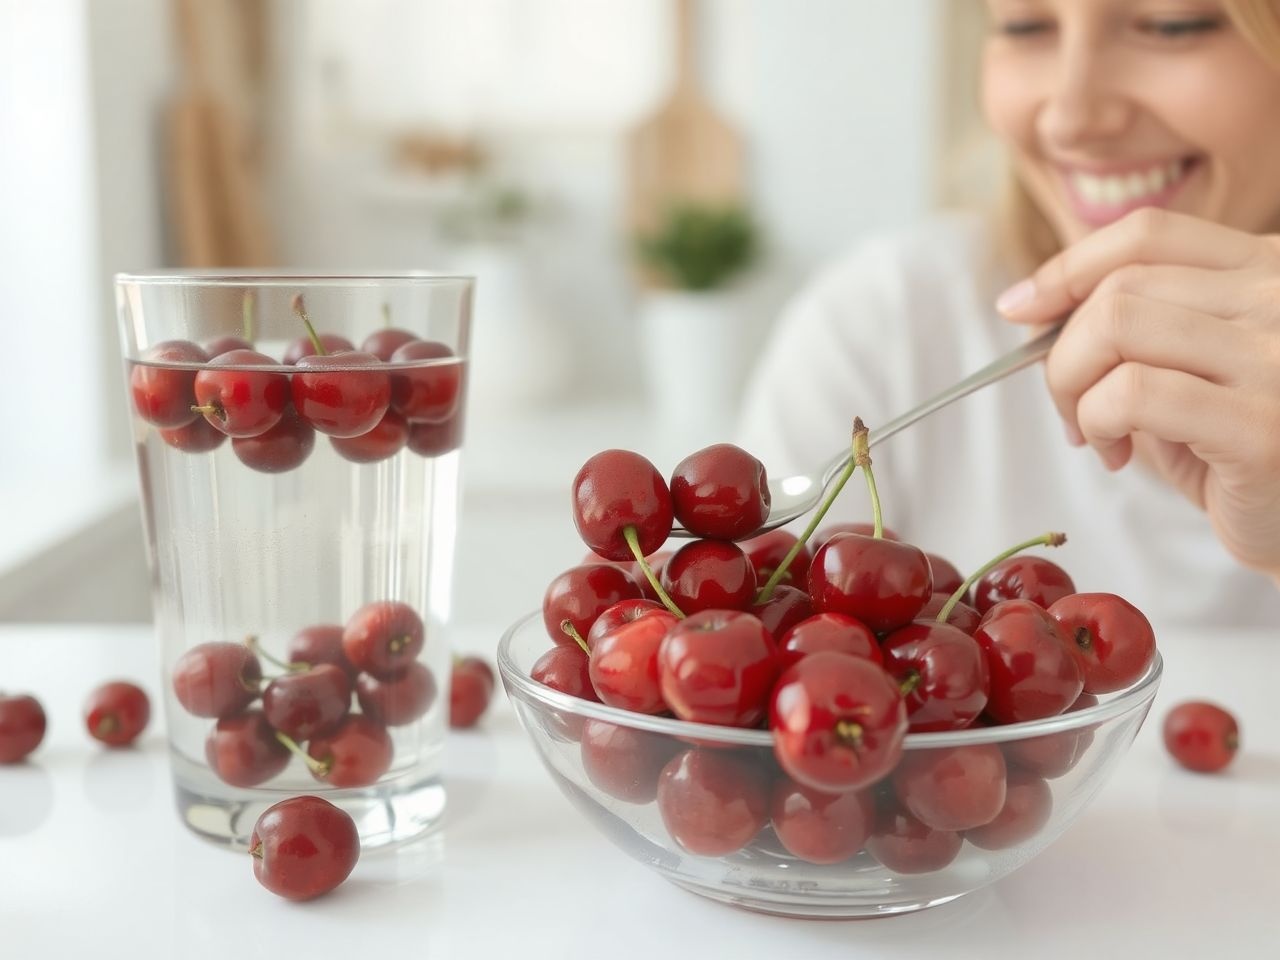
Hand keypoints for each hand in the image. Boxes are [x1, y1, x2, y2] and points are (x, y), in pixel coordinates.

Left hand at [995, 208, 1279, 581]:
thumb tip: (1033, 307)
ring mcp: (1277, 358)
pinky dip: (1097, 422)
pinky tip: (1115, 453)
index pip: (1147, 235)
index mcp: (1269, 269)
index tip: (1021, 308)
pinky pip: (1134, 393)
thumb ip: (1137, 331)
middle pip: (1119, 287)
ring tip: (1094, 434)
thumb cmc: (1242, 450)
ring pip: (1117, 327)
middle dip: (1063, 351)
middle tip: (1069, 408)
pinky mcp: (1261, 427)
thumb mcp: (1194, 370)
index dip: (1067, 268)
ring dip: (1074, 388)